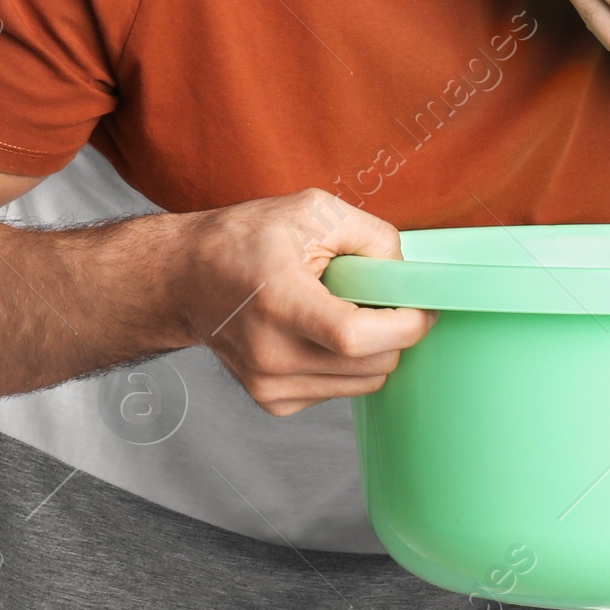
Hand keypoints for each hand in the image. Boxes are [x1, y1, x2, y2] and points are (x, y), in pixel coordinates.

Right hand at [168, 189, 434, 415]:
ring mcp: (268, 383)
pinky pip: (340, 390)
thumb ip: (371, 236)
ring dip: (371, 350)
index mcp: (279, 302)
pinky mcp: (271, 400)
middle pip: (372, 365)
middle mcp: (270, 353)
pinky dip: (346, 365)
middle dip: (394, 333)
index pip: (357, 337)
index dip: (405, 326)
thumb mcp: (313, 210)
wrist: (187, 277)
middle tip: (378, 298)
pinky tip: (320, 334)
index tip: (423, 308)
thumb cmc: (246, 239)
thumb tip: (407, 275)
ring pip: (364, 383)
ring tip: (341, 311)